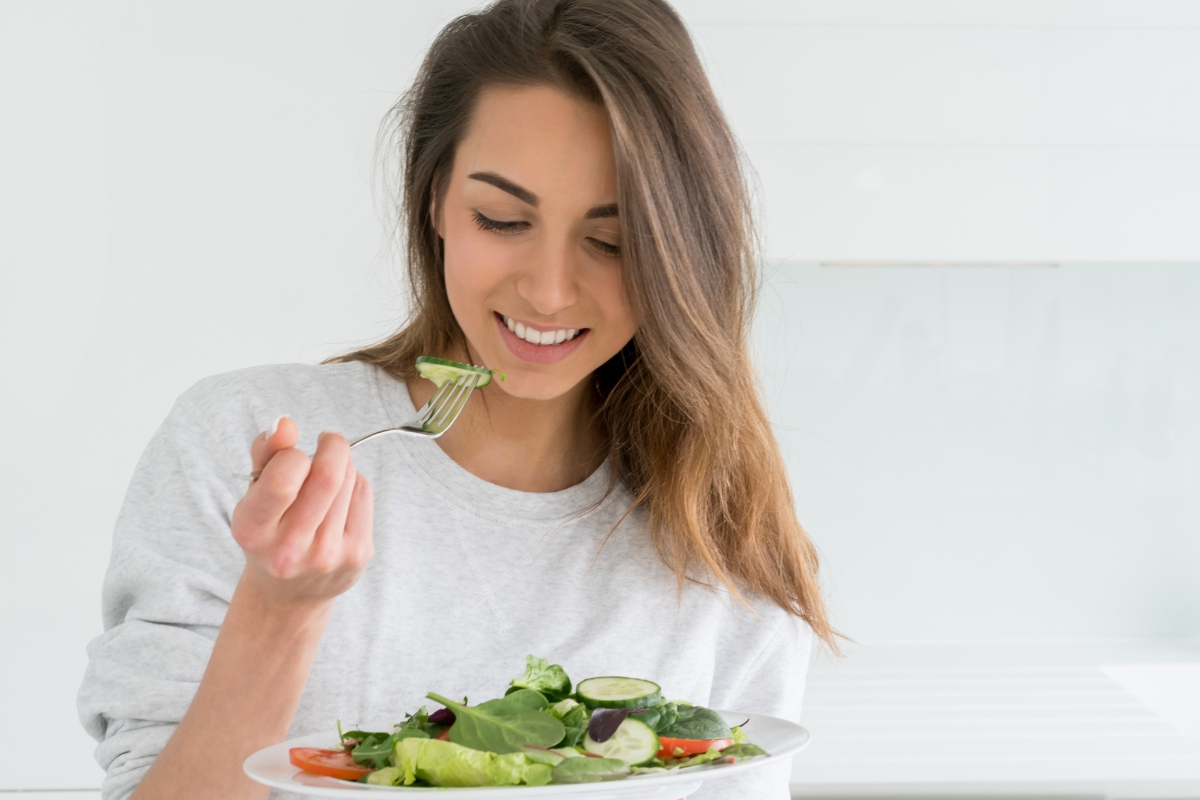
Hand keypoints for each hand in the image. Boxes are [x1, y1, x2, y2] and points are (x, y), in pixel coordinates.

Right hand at [230, 417, 373, 607]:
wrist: (289, 594)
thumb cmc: (270, 532)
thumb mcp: (254, 495)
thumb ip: (265, 454)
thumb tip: (284, 424)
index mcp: (253, 532)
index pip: (284, 479)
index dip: (293, 454)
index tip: (293, 454)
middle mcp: (290, 550)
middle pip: (329, 475)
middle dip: (332, 446)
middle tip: (327, 442)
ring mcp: (328, 556)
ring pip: (350, 479)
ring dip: (342, 464)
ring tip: (326, 478)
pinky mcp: (358, 555)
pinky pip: (365, 493)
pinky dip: (355, 482)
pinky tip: (340, 495)